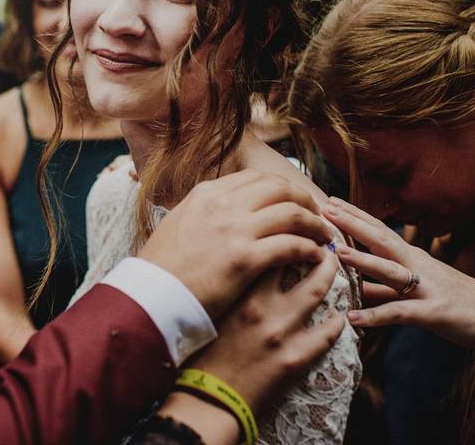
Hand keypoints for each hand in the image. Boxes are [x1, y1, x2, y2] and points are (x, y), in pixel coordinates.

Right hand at [139, 170, 334, 317]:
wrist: (151, 295)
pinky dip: (309, 249)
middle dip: (306, 201)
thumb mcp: (179, 222)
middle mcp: (222, 205)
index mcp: (207, 194)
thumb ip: (205, 209)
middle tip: (318, 216)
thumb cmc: (162, 266)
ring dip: (314, 224)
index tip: (295, 202)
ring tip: (323, 237)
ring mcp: (234, 230)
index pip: (257, 178)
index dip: (283, 189)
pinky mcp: (245, 259)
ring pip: (292, 214)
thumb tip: (224, 204)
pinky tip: (314, 257)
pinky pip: (291, 245)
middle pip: (280, 189)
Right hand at [187, 246, 345, 412]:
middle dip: (313, 246)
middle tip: (322, 239)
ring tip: (334, 265)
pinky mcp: (296, 358)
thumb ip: (222, 282)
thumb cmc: (202, 351)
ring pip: (317, 291)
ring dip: (329, 274)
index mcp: (236, 293)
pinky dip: (336, 321)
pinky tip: (339, 316)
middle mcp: (260, 307)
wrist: (208, 398)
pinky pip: (327, 333)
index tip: (291, 225)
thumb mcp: (208, 308)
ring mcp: (281, 332)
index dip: (282, 232)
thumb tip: (233, 256)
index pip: (265, 248)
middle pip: (296, 261)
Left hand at [323, 197, 474, 348]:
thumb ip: (384, 288)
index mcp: (412, 258)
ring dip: (363, 261)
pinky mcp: (433, 312)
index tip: (328, 201)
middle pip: (381, 239)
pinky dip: (376, 316)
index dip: (354, 216)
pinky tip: (353, 319)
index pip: (379, 230)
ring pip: (390, 271)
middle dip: (352, 224)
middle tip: (325, 208)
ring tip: (337, 253)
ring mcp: (426, 287)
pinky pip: (400, 313)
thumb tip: (354, 285)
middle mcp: (417, 266)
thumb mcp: (417, 290)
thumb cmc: (458, 300)